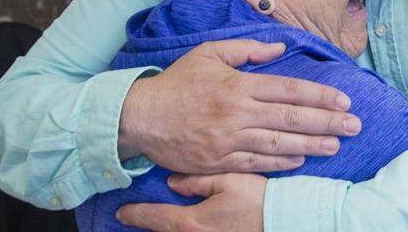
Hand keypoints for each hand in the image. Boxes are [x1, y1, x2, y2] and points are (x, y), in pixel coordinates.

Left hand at [117, 173, 264, 231]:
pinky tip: (187, 226)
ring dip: (165, 230)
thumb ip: (197, 180)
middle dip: (147, 225)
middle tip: (134, 218)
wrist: (286, 220)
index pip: (154, 218)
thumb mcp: (229, 180)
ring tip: (158, 223)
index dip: (135, 214)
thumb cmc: (258, 199)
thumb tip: (174, 182)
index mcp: (191, 222)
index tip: (122, 212)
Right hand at [118, 39, 359, 173]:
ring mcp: (228, 139)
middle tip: (355, 125)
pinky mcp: (218, 161)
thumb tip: (280, 48)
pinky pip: (256, 162)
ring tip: (336, 145)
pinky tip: (302, 159)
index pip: (290, 89)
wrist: (139, 117)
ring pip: (279, 143)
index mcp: (239, 84)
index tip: (343, 101)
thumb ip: (248, 49)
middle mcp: (238, 112)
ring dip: (312, 145)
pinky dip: (281, 161)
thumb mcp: (210, 53)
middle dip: (327, 122)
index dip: (320, 96)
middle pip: (292, 118)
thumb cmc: (177, 82)